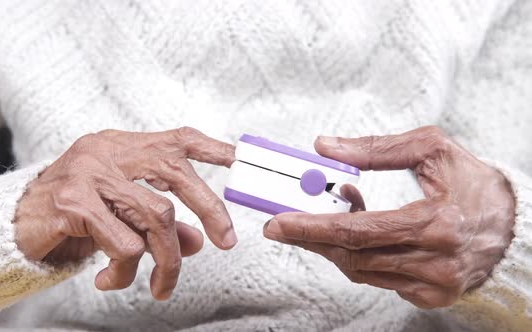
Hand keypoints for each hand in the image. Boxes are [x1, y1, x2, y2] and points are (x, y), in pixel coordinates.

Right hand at [15, 127, 236, 299]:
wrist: (11, 227)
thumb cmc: (71, 218)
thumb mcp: (119, 216)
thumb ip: (160, 223)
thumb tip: (199, 241)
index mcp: (121, 148)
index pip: (174, 138)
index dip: (209, 147)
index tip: (238, 159)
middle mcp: (106, 152)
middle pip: (174, 172)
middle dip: (210, 208)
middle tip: (225, 242)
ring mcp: (88, 173)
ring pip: (154, 216)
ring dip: (166, 260)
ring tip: (161, 286)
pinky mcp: (71, 203)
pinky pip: (122, 242)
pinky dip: (125, 270)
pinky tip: (109, 280)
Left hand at [263, 126, 515, 307]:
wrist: (514, 224)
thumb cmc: (472, 182)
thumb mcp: (431, 149)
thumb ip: (376, 148)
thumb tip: (325, 147)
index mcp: (436, 223)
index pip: (359, 231)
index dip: (313, 227)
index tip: (278, 223)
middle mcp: (435, 262)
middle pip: (353, 256)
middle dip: (311, 239)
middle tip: (281, 226)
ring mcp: (434, 285)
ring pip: (362, 271)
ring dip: (335, 244)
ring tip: (330, 215)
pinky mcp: (432, 296)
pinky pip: (380, 280)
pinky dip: (361, 257)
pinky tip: (361, 234)